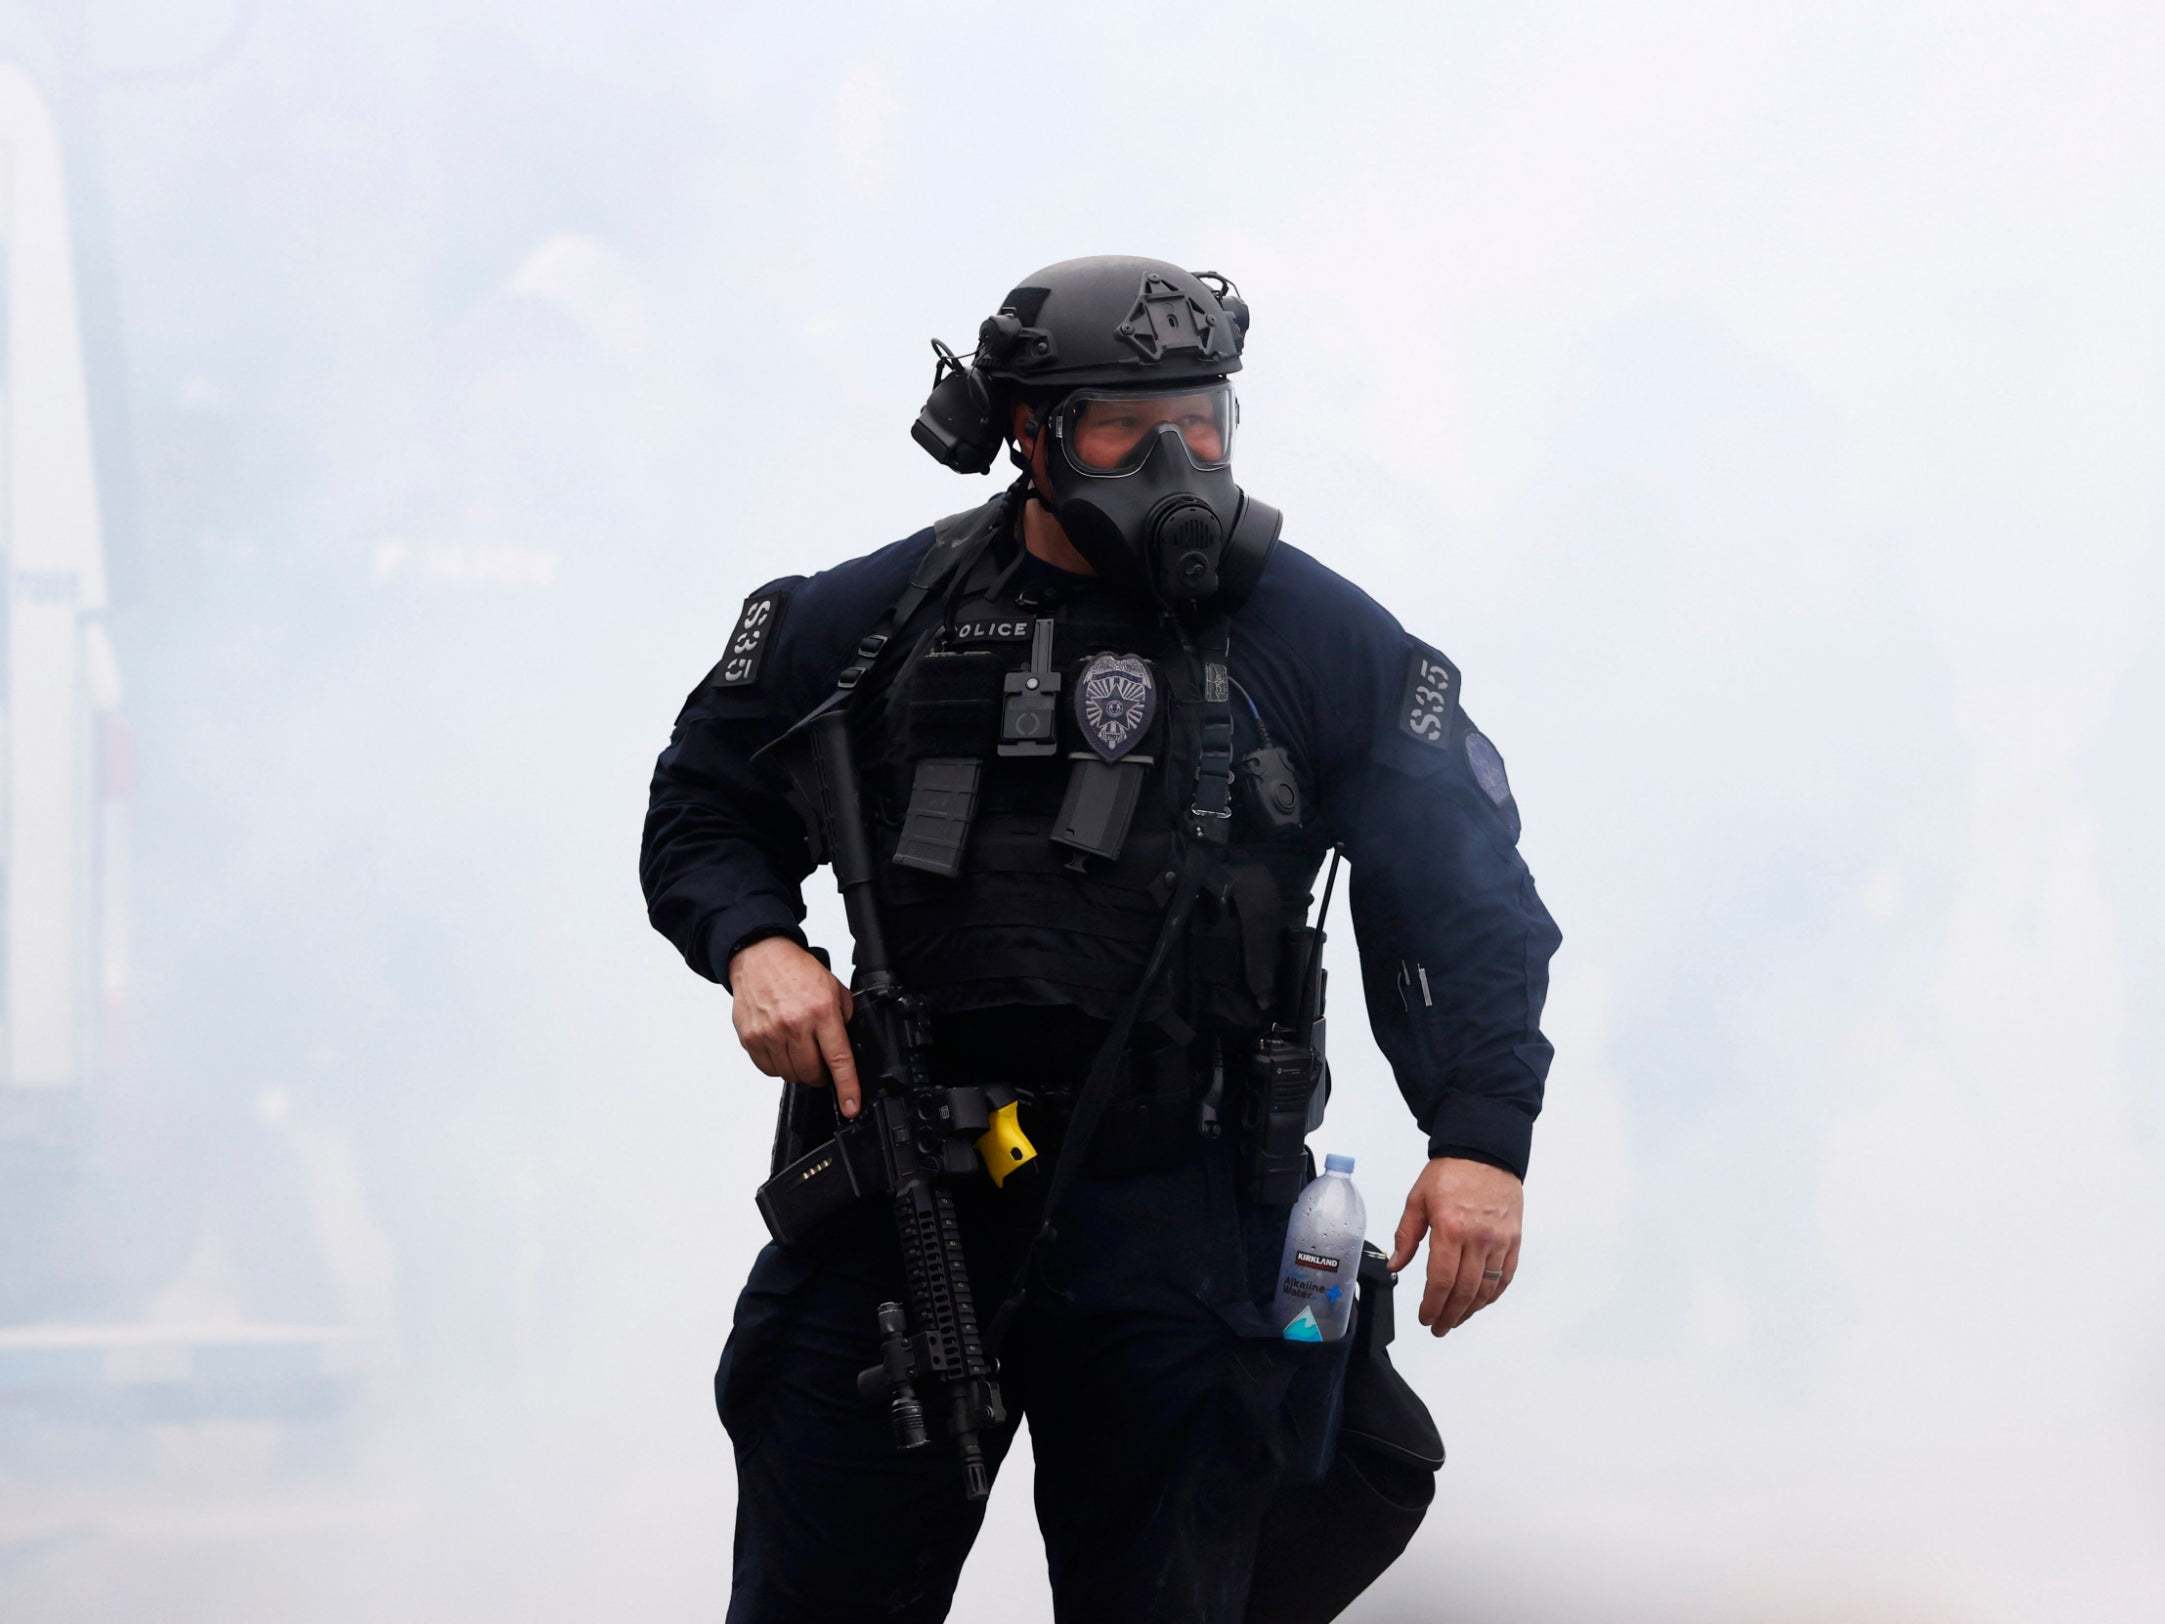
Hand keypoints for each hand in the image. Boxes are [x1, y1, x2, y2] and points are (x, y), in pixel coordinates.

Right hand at [727, 937, 861, 1117]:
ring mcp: (770, 1033)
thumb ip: (844, 1017)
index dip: (847, 1088)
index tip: (850, 1106)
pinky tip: (782, 1047)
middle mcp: (795, 1024)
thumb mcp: (834, 987)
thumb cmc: (796, 971)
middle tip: (821, 1061)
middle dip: (821, 1075)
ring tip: (800, 1049)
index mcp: (821, 1011)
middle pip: (812, 1073)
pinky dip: (779, 1066)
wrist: (760, 956)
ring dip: (799, 1070)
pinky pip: (769, 1070)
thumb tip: (849, 1046)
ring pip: (790, 1075)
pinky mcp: (751, 1038)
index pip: (838, 1058)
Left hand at [1386, 1156, 1522, 1336]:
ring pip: (1486, 1288)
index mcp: (1450, 1228)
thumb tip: (1395, 1265)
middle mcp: (1478, 1238)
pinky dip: (1493, 1294)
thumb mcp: (1418, 1199)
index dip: (1433, 1305)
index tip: (1425, 1317)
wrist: (1485, 1152)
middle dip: (1449, 1315)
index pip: (1441, 1280)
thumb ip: (1406, 1235)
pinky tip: (1480, 1303)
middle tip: (1438, 1327)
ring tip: (1456, 1320)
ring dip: (1470, 1310)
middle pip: (1465, 1290)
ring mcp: (1499, 1240)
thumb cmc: (1452, 1172)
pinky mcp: (1513, 1240)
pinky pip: (1505, 1275)